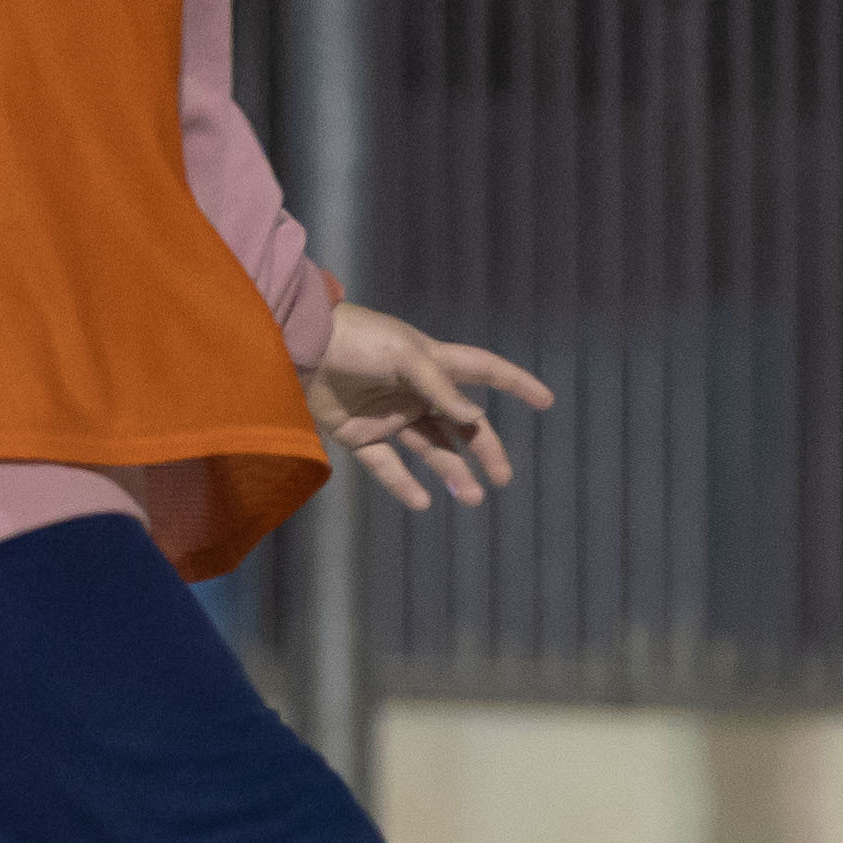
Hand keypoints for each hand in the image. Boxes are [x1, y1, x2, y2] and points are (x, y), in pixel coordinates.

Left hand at [304, 302, 556, 512]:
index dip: (516, 384)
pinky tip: (423, 503)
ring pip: (430, 449)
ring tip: (471, 498)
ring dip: (451, 472)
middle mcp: (415, 391)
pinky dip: (404, 485)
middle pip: (461, 424)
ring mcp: (388, 415)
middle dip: (485, 449)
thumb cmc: (356, 339)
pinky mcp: (358, 435)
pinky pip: (387, 466)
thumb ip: (440, 386)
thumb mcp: (404, 354)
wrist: (296, 346)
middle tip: (503, 479)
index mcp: (432, 363)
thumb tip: (475, 417)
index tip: (546, 401)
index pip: (484, 371)